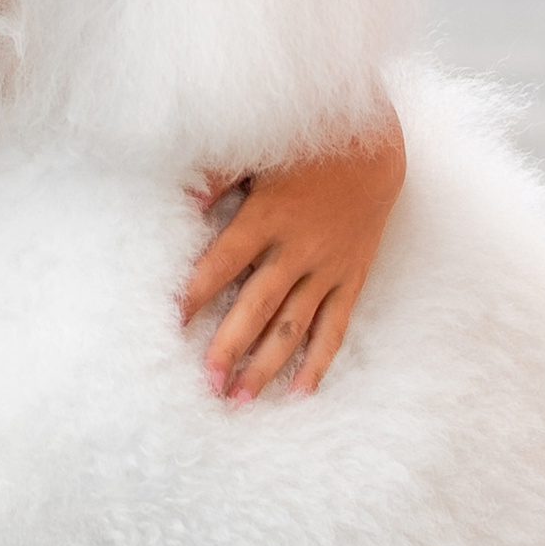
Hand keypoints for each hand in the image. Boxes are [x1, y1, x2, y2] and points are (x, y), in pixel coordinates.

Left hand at [178, 108, 404, 401]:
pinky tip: (300, 392)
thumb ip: (217, 179)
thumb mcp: (257, 154)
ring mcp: (327, 268)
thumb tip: (182, 203)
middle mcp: (297, 249)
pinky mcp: (350, 277)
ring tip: (240, 399)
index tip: (169, 323)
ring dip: (266, 365)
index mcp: (266, 217)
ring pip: (293, 326)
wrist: (375, 147)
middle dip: (229, 346)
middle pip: (256, 306)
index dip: (194, 294)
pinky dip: (317, 360)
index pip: (221, 264)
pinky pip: (334, 326)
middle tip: (206, 383)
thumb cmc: (304, 147)